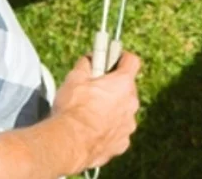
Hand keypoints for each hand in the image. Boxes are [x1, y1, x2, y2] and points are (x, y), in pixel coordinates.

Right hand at [53, 52, 140, 170]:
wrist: (70, 143)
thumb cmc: (73, 108)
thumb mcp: (74, 78)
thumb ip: (86, 64)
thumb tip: (90, 59)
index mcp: (123, 83)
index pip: (132, 61)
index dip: (121, 58)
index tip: (111, 59)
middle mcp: (131, 103)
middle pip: (127, 89)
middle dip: (113, 88)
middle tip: (94, 90)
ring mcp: (128, 125)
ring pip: (123, 112)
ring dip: (111, 111)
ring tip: (90, 115)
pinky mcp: (122, 144)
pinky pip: (117, 132)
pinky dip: (108, 131)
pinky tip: (92, 132)